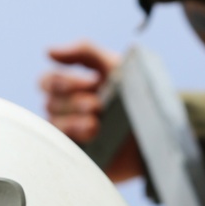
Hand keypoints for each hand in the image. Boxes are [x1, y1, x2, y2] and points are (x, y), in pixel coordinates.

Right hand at [39, 41, 144, 181]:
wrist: (157, 129)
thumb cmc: (132, 94)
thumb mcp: (112, 66)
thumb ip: (83, 53)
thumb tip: (47, 51)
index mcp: (70, 87)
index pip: (47, 82)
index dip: (64, 81)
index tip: (94, 82)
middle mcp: (65, 110)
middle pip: (51, 103)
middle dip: (75, 102)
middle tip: (98, 105)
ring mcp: (70, 133)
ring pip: (55, 125)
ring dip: (74, 122)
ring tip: (96, 125)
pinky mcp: (79, 154)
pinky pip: (63, 148)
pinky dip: (75, 140)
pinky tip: (92, 136)